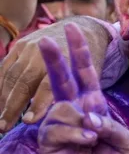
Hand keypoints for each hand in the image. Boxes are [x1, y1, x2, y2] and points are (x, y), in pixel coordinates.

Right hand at [0, 16, 111, 130]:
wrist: (83, 26)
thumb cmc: (92, 58)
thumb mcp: (95, 74)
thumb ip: (83, 94)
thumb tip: (73, 118)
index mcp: (64, 62)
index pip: (48, 86)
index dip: (38, 104)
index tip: (29, 122)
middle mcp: (43, 54)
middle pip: (23, 83)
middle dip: (12, 107)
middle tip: (4, 127)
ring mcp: (27, 48)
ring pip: (10, 77)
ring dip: (2, 100)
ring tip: (1, 122)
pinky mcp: (18, 46)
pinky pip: (4, 69)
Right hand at [38, 24, 128, 153]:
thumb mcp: (127, 144)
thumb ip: (115, 127)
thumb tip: (91, 117)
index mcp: (94, 106)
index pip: (86, 75)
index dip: (80, 54)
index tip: (73, 30)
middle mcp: (74, 110)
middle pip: (61, 79)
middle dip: (54, 59)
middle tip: (43, 39)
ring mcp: (59, 124)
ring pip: (63, 107)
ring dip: (82, 120)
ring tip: (93, 138)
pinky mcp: (48, 140)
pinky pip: (58, 127)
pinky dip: (76, 134)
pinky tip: (87, 142)